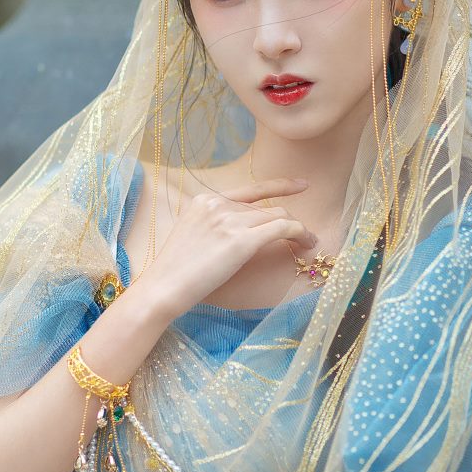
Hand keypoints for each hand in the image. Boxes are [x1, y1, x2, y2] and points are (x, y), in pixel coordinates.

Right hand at [131, 176, 316, 321]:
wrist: (163, 287)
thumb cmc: (175, 271)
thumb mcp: (192, 235)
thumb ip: (214, 224)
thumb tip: (244, 230)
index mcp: (204, 200)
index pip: (251, 189)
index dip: (280, 185)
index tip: (300, 184)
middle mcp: (218, 204)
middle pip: (267, 208)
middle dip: (288, 222)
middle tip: (303, 236)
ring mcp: (230, 220)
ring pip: (279, 217)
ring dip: (298, 230)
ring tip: (308, 243)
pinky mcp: (241, 240)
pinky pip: (283, 229)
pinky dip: (300, 234)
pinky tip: (307, 243)